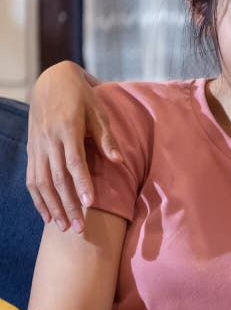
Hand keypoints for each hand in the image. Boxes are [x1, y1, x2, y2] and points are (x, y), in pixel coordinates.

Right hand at [26, 61, 120, 232]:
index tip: (90, 204)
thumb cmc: (81, 97)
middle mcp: (49, 140)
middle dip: (69, 205)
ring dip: (53, 207)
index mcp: (67, 129)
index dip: (82, 183)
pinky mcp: (31, 151)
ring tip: (65, 228)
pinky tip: (47, 216)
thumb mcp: (98, 111)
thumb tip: (119, 161)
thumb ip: (107, 138)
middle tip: (80, 228)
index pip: (74, 162)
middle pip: (57, 178)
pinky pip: (32, 179)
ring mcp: (37, 147)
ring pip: (41, 182)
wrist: (52, 81)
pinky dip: (38, 199)